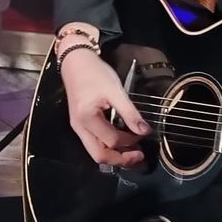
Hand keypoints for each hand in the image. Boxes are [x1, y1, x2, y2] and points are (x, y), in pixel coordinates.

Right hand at [60, 48, 149, 168]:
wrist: (75, 61)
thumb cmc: (95, 73)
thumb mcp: (116, 90)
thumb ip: (130, 113)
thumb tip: (145, 131)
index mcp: (87, 118)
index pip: (112, 140)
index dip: (131, 141)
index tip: (143, 133)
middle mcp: (79, 127)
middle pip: (100, 156)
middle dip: (121, 160)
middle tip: (140, 157)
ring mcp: (78, 128)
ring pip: (96, 153)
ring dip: (116, 156)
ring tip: (134, 154)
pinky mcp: (81, 125)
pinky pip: (95, 143)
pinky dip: (109, 147)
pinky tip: (122, 143)